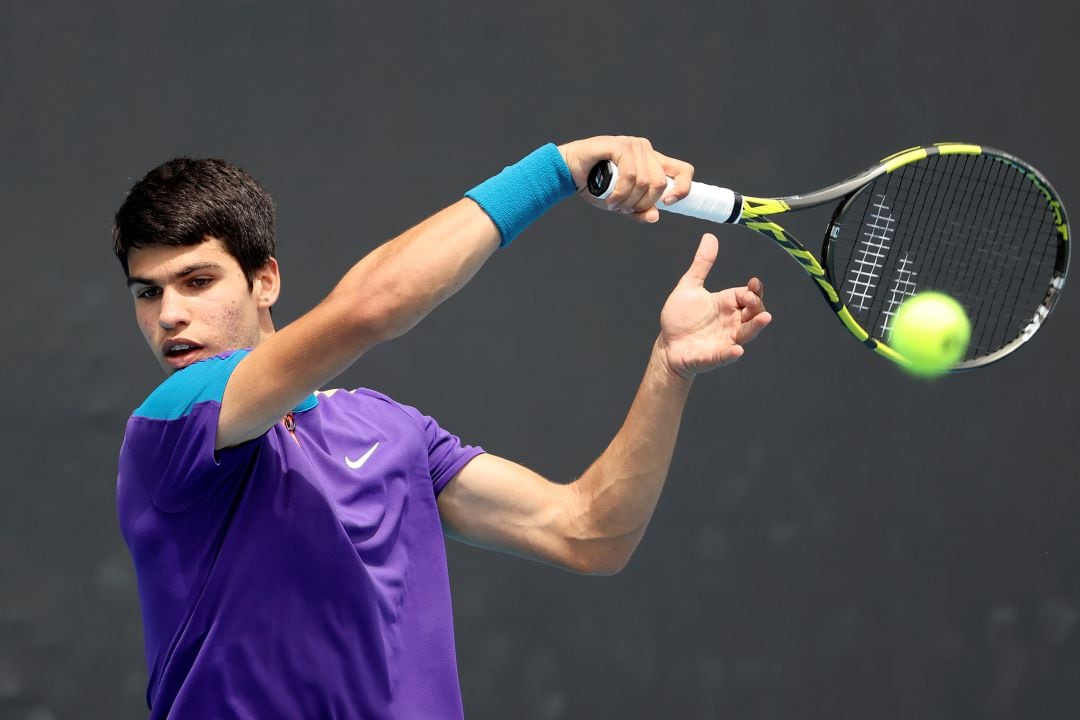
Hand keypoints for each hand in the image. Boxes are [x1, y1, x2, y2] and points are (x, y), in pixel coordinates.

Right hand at [557, 135, 693, 223]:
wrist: (568, 171)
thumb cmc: (594, 185)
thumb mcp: (621, 203)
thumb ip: (638, 210)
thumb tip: (655, 216)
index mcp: (653, 162)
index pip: (683, 171)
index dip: (683, 188)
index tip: (668, 203)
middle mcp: (646, 151)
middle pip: (660, 183)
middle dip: (642, 203)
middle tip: (622, 208)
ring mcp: (634, 146)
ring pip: (645, 181)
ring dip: (627, 200)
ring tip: (612, 204)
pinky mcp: (620, 144)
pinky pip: (630, 174)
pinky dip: (620, 192)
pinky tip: (610, 199)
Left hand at [657, 233, 771, 377]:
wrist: (667, 344)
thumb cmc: (680, 318)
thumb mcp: (689, 287)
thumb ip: (701, 265)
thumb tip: (709, 236)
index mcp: (726, 304)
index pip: (747, 295)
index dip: (752, 290)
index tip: (753, 283)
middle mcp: (730, 321)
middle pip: (753, 313)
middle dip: (756, 305)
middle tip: (751, 298)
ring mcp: (724, 339)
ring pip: (746, 333)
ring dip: (755, 326)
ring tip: (764, 318)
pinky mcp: (713, 356)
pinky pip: (726, 355)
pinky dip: (731, 353)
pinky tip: (737, 349)